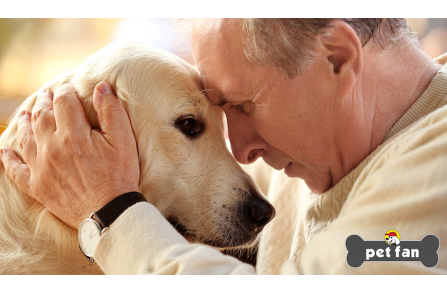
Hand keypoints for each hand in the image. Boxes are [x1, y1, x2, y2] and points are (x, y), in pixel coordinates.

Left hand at [0, 82, 139, 228]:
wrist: (109, 212)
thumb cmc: (120, 175)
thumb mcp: (123, 140)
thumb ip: (111, 111)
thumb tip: (101, 86)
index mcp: (73, 134)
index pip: (64, 102)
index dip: (66, 91)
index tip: (69, 89)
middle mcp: (52, 148)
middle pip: (42, 116)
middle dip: (44, 102)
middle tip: (46, 95)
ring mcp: (41, 168)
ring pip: (26, 138)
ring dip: (24, 123)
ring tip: (25, 114)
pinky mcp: (37, 186)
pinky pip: (16, 170)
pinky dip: (8, 160)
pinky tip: (4, 152)